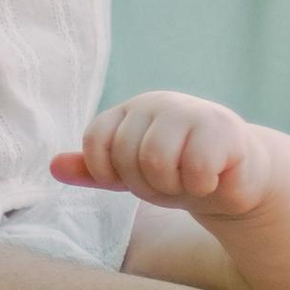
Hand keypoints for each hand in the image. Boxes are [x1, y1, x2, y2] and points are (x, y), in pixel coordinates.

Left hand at [56, 92, 277, 222]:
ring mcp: (191, 111)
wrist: (236, 181)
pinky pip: (195, 169)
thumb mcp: (131, 174)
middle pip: (127, 154)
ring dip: (173, 186)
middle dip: (147, 184)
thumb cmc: (179, 175)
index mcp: (131, 111)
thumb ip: (95, 170)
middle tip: (171, 183)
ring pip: (156, 160)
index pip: (95, 139)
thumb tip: (53, 166)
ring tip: (189, 181)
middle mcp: (158, 103)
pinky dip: (201, 186)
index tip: (131, 180)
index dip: (107, 171)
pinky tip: (213, 180)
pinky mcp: (223, 127)